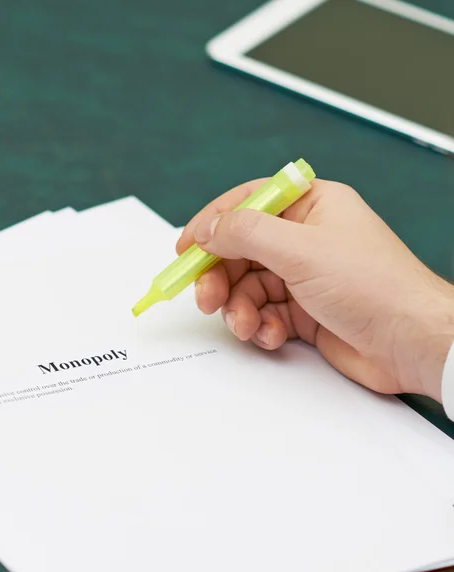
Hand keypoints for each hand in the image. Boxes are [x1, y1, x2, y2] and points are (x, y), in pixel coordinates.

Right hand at [177, 179, 453, 400]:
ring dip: (239, 308)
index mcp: (310, 207)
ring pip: (248, 286)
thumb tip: (208, 229)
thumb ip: (246, 233)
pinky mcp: (303, 311)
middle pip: (241, 251)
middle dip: (220, 276)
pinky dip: (260, 326)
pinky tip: (270, 335)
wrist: (411, 343)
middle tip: (205, 297)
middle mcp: (304, 238)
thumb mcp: (300, 250)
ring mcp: (303, 276)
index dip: (211, 224)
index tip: (185, 247)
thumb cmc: (372, 286)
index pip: (246, 204)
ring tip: (245, 324)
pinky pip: (264, 313)